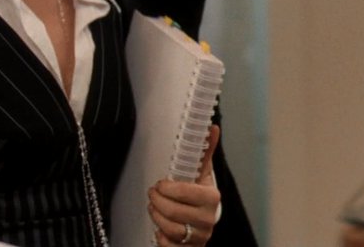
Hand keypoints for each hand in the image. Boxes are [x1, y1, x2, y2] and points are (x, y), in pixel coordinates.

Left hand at [148, 125, 220, 245]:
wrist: (204, 223)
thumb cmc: (200, 196)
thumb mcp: (202, 173)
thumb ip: (204, 151)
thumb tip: (212, 127)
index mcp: (212, 197)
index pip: (185, 192)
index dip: (167, 188)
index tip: (160, 183)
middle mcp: (208, 219)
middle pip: (173, 212)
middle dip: (157, 201)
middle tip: (152, 194)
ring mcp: (201, 236)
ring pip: (171, 229)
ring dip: (156, 217)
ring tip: (153, 207)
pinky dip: (161, 238)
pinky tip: (160, 229)